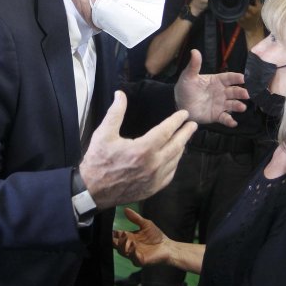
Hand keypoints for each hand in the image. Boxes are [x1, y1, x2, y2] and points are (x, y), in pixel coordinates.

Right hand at [80, 92, 196, 207]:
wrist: (92, 191)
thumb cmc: (98, 161)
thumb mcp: (104, 133)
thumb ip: (115, 112)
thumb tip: (120, 94)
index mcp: (143, 149)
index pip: (166, 131)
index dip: (176, 121)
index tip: (184, 114)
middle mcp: (153, 164)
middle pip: (176, 146)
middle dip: (186, 133)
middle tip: (193, 125)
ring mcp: (154, 179)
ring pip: (175, 160)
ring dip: (182, 147)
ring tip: (184, 138)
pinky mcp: (152, 189)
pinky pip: (170, 174)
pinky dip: (175, 163)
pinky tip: (174, 158)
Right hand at [113, 207, 172, 266]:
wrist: (167, 246)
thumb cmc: (156, 236)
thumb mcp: (145, 224)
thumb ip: (135, 218)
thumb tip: (125, 209)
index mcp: (129, 237)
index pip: (117, 236)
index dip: (114, 233)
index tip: (114, 230)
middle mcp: (129, 246)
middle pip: (117, 245)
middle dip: (116, 240)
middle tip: (120, 235)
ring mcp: (133, 254)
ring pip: (122, 251)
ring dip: (123, 245)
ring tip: (127, 238)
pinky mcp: (140, 260)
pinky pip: (132, 257)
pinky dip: (131, 251)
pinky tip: (133, 245)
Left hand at [174, 50, 248, 126]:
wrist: (179, 104)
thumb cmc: (185, 88)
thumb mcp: (188, 76)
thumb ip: (194, 65)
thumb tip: (194, 51)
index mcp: (217, 80)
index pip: (229, 78)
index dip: (236, 77)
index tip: (243, 78)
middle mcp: (221, 92)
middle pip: (234, 91)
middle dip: (241, 92)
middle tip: (247, 94)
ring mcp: (220, 104)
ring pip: (232, 104)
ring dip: (238, 106)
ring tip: (242, 107)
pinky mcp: (216, 115)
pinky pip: (225, 118)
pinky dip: (230, 121)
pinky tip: (233, 123)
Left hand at [237, 0, 263, 33]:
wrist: (254, 29)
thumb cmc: (258, 18)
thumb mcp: (260, 8)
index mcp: (253, 10)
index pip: (246, 1)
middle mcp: (247, 14)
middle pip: (241, 4)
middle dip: (240, 1)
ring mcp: (241, 17)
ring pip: (237, 8)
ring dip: (237, 6)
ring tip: (238, 3)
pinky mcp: (237, 20)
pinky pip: (235, 12)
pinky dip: (236, 10)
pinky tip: (237, 8)